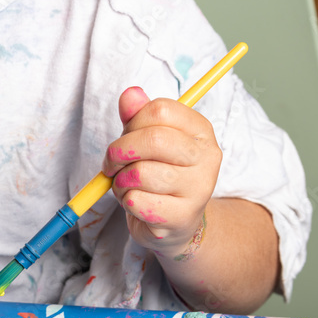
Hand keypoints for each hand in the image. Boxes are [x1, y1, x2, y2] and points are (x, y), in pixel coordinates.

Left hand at [101, 87, 221, 257]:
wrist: (175, 223)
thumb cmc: (159, 175)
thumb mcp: (148, 141)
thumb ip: (137, 116)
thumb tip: (130, 94)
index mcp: (200, 130)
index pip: (160, 111)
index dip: (131, 123)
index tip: (124, 137)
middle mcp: (206, 157)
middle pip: (153, 140)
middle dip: (119, 151)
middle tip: (111, 164)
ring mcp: (198, 188)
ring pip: (141, 174)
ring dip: (121, 181)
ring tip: (127, 186)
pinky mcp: (182, 216)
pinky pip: (137, 201)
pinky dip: (126, 201)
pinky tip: (136, 203)